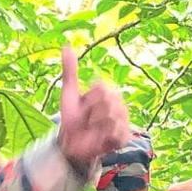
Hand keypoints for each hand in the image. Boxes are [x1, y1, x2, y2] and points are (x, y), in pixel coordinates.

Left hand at [57, 47, 129, 174]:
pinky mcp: (125, 137)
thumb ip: (70, 70)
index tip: (83, 107)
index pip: (102, 88)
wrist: (71, 143)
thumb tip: (66, 46)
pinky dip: (105, 137)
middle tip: (87, 121)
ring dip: (97, 126)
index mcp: (107, 92)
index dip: (89, 100)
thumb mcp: (69, 93)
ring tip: (93, 130)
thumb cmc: (71, 118)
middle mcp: (118, 105)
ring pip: (112, 117)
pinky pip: (117, 132)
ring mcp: (123, 121)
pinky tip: (100, 139)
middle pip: (108, 102)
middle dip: (93, 113)